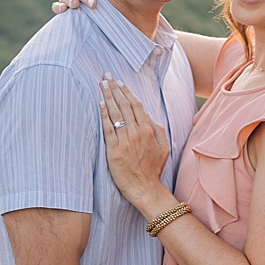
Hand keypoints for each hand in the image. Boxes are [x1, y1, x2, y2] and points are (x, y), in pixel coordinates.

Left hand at [98, 78, 170, 208]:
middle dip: (114, 89)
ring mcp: (125, 141)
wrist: (145, 188)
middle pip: (124, 105)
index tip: (119, 82)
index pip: (136, 106)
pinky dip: (104, 115)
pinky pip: (108, 129)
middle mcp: (137, 133)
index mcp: (149, 131)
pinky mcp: (114, 150)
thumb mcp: (164, 148)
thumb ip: (157, 129)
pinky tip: (100, 104)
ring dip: (108, 96)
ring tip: (101, 84)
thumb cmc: (153, 169)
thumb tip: (146, 114)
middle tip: (106, 76)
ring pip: (116, 114)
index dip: (127, 92)